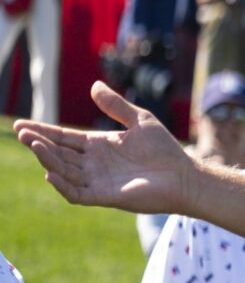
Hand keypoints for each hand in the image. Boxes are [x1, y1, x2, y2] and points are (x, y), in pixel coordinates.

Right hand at [13, 82, 198, 214]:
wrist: (185, 176)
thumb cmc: (165, 150)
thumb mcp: (139, 120)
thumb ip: (116, 105)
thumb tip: (94, 85)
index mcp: (98, 145)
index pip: (63, 138)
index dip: (42, 131)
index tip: (21, 124)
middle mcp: (93, 164)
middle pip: (58, 153)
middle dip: (38, 144)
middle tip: (22, 133)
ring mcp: (97, 181)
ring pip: (63, 171)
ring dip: (47, 159)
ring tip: (35, 145)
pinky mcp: (104, 197)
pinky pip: (76, 193)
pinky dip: (62, 185)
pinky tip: (50, 174)